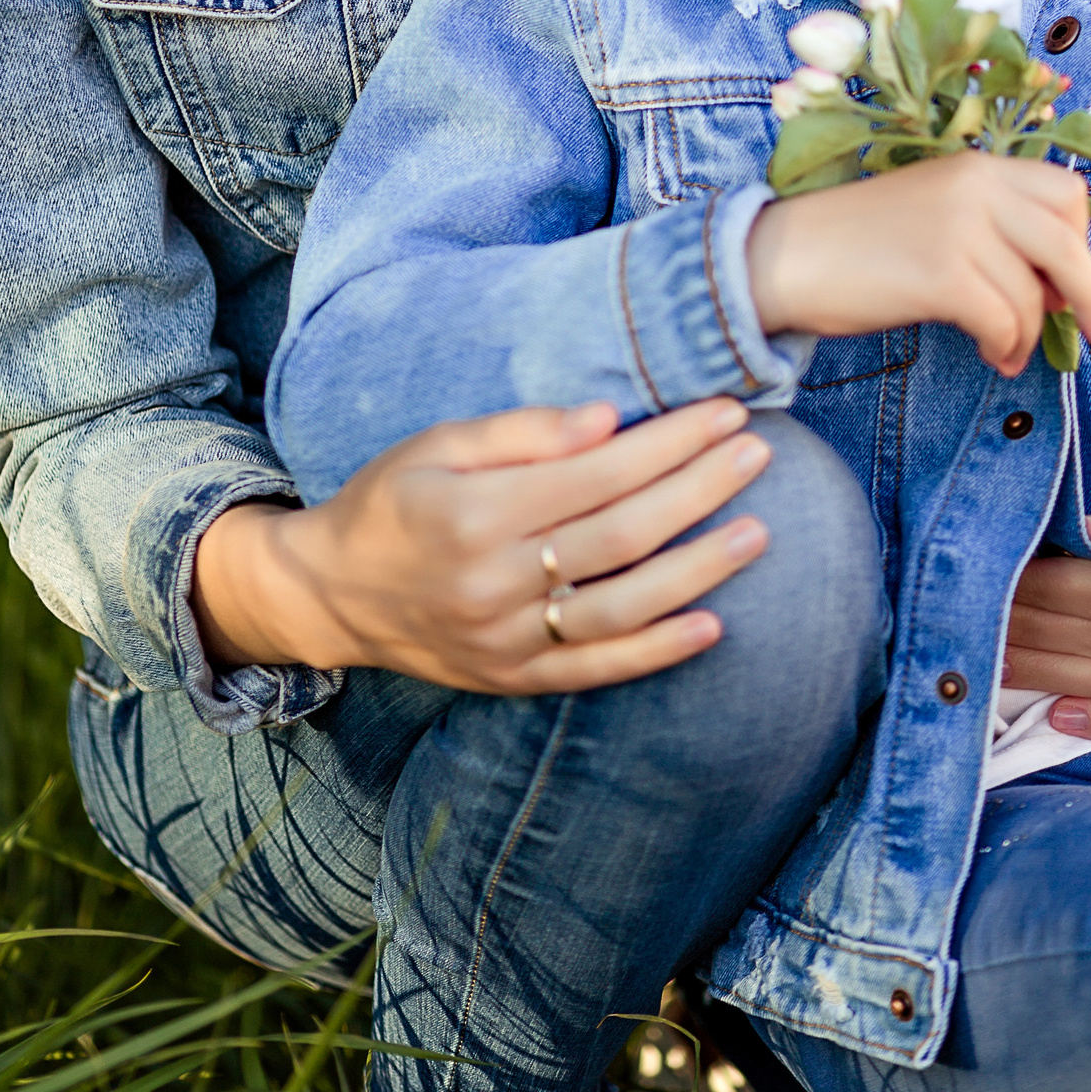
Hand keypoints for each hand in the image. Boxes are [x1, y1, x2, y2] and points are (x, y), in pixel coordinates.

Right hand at [192, 397, 774, 692]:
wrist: (330, 593)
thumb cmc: (390, 500)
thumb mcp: (436, 443)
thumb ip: (521, 431)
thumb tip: (607, 419)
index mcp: (476, 512)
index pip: (598, 474)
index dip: (669, 442)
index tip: (725, 413)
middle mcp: (495, 582)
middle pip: (622, 535)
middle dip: (699, 490)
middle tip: (759, 454)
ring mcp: (506, 640)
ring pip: (622, 606)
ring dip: (698, 570)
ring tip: (758, 532)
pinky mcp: (512, 678)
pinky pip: (596, 668)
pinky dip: (657, 651)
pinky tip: (711, 624)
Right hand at [746, 152, 1090, 375]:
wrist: (783, 256)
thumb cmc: (857, 243)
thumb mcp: (934, 210)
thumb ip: (994, 226)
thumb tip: (1059, 284)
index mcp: (976, 166)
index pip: (1067, 193)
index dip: (1082, 242)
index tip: (1076, 281)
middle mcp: (974, 186)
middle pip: (1068, 241)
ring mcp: (958, 228)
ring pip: (1034, 294)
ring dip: (1031, 334)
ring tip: (1007, 351)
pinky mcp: (941, 274)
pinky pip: (1005, 321)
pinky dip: (1006, 346)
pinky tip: (991, 354)